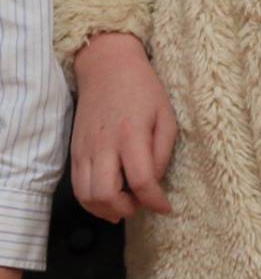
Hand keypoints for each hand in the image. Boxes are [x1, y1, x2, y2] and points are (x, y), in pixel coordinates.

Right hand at [71, 31, 176, 220]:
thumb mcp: (167, 115)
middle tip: (142, 206)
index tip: (166, 209)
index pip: (142, 180)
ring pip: (87, 196)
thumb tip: (154, 182)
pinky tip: (107, 201)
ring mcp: (85, 151)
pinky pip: (77, 187)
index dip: (155, 201)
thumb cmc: (144, 90)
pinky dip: (91, 202)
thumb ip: (163, 151)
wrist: (107, 69)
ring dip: (106, 210)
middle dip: (126, 209)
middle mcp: (104, 146)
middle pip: (107, 194)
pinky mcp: (74, 153)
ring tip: (126, 207)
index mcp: (132, 135)